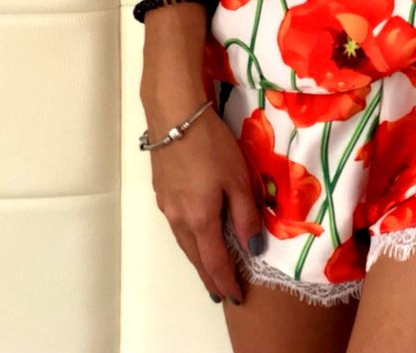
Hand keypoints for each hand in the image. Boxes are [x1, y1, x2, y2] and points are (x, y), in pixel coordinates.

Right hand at [146, 97, 263, 305]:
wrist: (174, 117)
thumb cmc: (211, 146)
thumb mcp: (238, 179)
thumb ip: (245, 215)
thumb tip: (253, 248)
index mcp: (201, 220)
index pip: (215, 262)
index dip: (226, 282)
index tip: (236, 297)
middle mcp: (179, 219)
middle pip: (195, 257)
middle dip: (210, 277)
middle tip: (220, 293)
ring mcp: (167, 206)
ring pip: (184, 242)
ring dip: (198, 259)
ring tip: (208, 269)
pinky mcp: (162, 191)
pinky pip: (177, 226)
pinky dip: (189, 239)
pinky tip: (194, 234)